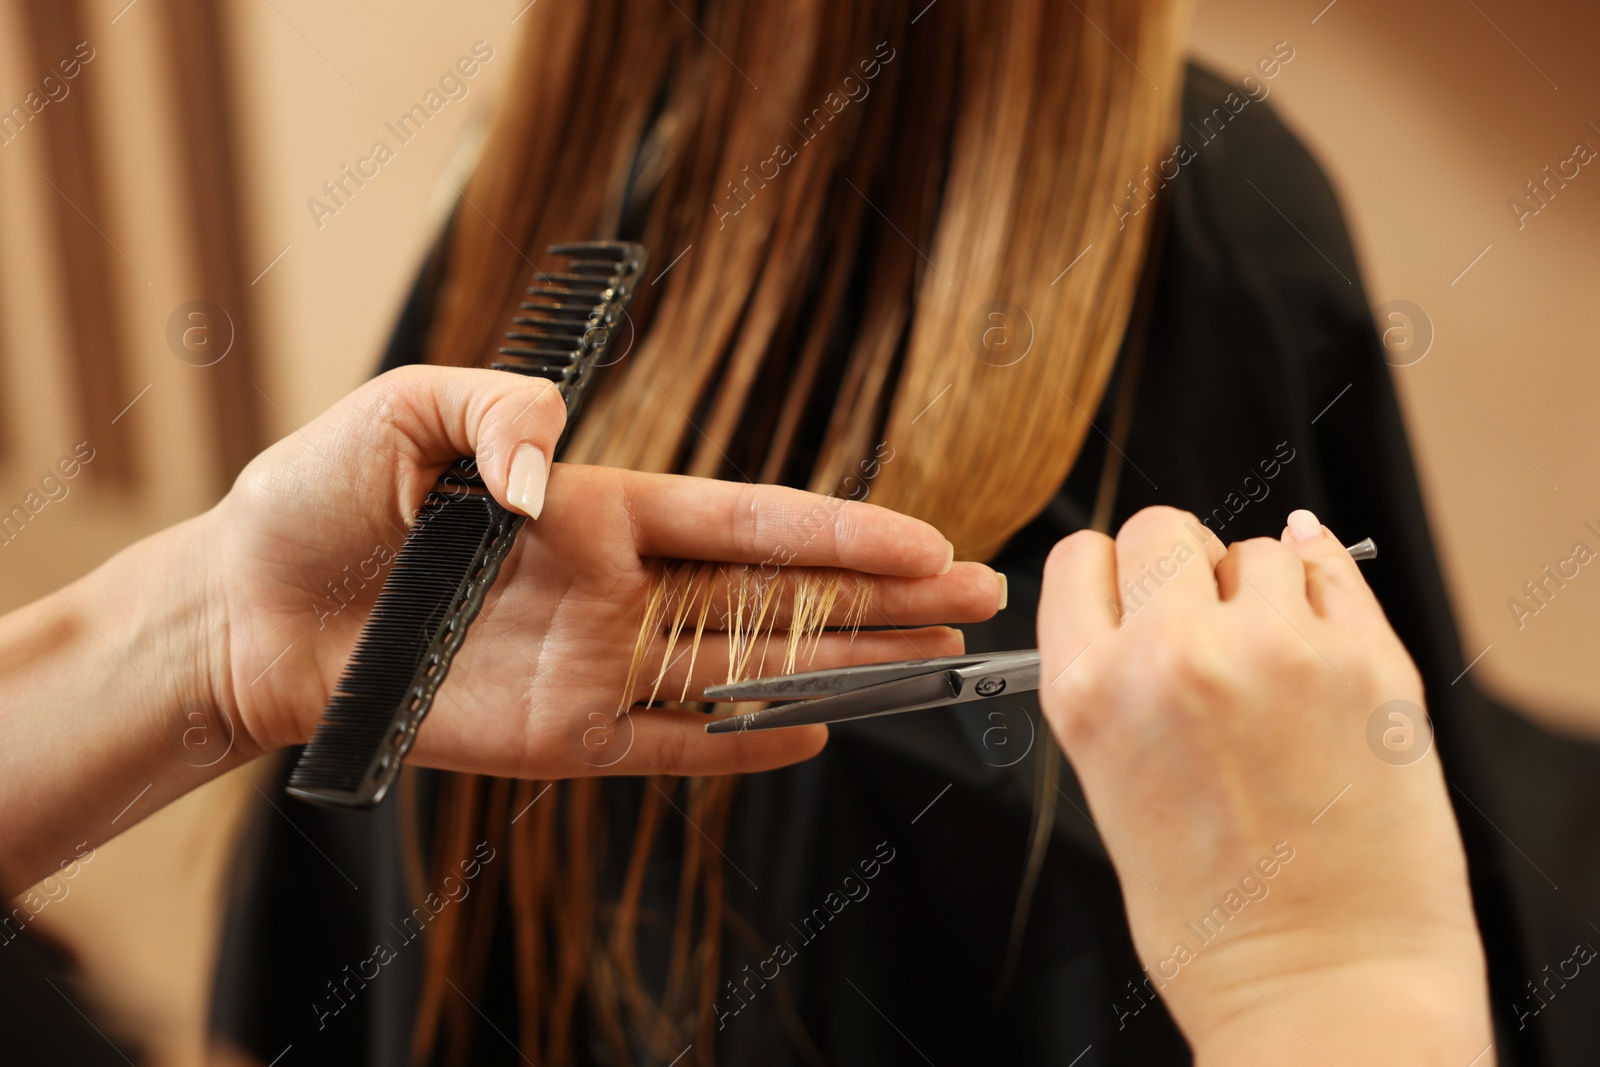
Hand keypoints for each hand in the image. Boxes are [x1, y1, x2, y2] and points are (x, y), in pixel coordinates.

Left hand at [208, 365, 1002, 778]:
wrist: (250, 610)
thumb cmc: (321, 497)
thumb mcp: (400, 415)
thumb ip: (495, 418)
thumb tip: (556, 483)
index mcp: (602, 506)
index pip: (751, 520)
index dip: (844, 531)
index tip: (930, 539)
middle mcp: (619, 587)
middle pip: (780, 597)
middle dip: (884, 598)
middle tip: (979, 598)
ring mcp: (598, 666)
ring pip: (749, 669)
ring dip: (844, 667)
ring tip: (935, 664)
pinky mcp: (560, 736)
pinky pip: (673, 746)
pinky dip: (743, 746)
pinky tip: (813, 733)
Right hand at [1037, 507, 1490, 1064]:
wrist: (1324, 983)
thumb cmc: (1216, 921)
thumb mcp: (1110, 791)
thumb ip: (1117, 687)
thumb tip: (1147, 606)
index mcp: (1090, 694)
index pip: (1079, 559)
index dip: (1108, 574)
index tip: (1132, 592)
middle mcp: (1174, 656)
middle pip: (1161, 529)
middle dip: (1180, 566)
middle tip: (1206, 623)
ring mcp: (1277, 650)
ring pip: (1256, 549)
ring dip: (1261, 591)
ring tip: (1276, 668)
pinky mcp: (1367, 659)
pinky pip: (1334, 567)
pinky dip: (1325, 588)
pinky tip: (1320, 639)